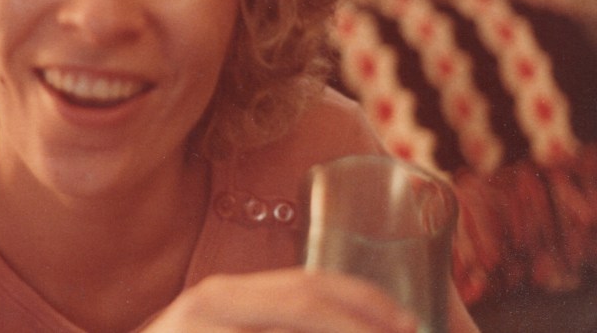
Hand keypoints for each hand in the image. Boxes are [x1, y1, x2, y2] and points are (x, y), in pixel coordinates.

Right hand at [144, 268, 419, 332]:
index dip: (367, 301)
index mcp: (229, 295)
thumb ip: (273, 323)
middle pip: (304, 303)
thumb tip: (358, 328)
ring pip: (288, 325)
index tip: (413, 324)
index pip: (309, 283)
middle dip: (364, 326)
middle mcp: (212, 302)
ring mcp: (197, 329)